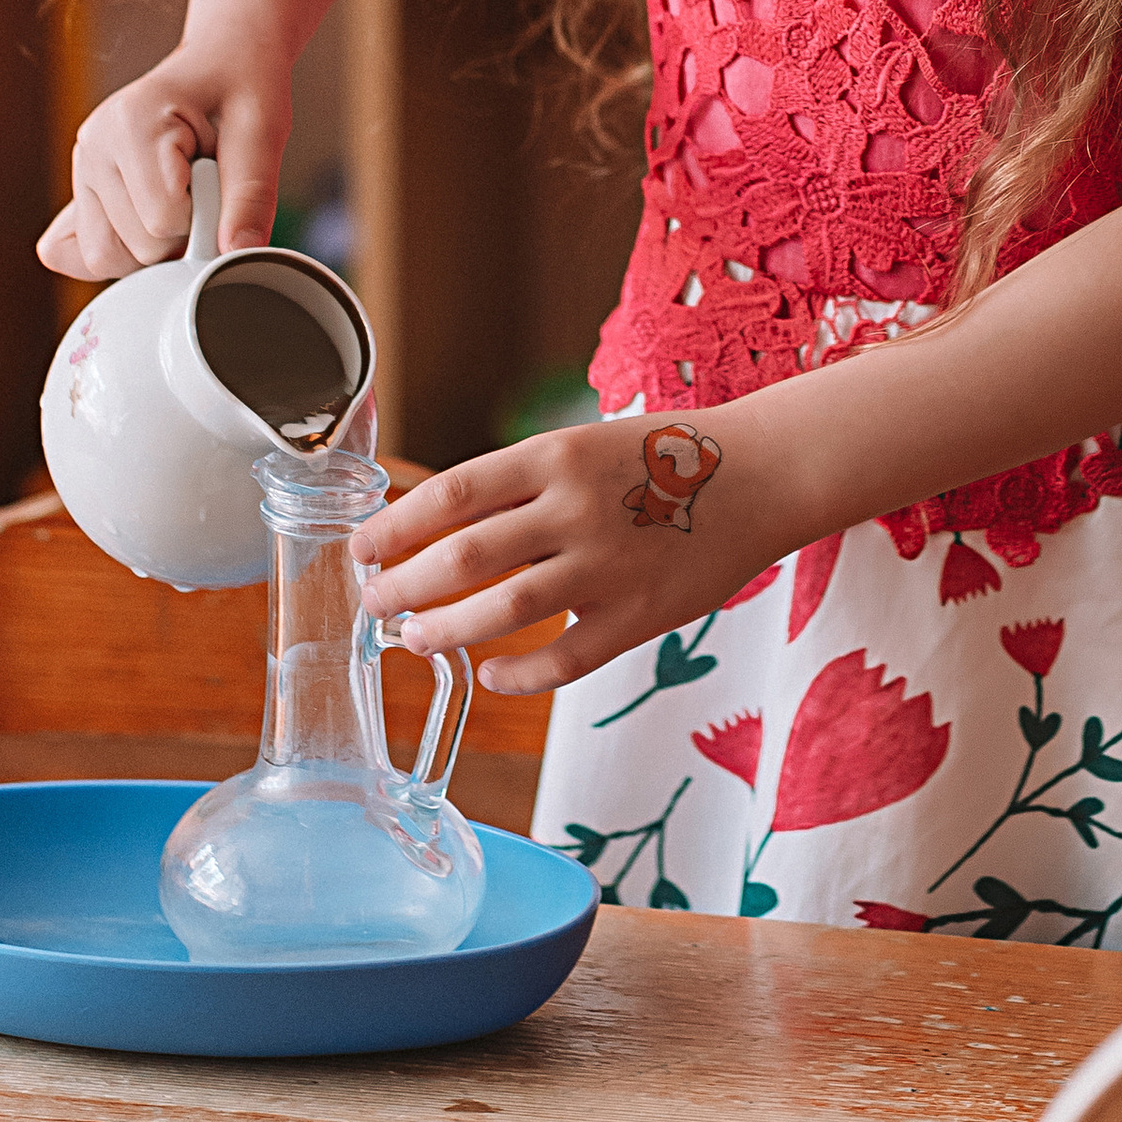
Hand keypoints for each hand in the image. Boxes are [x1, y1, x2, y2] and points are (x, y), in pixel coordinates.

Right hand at [33, 37, 292, 279]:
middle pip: (134, 248)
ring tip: (183, 198)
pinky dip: (122, 253)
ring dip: (154, 247)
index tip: (220, 175)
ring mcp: (81, 167)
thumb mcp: (262, 130)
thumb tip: (241, 253)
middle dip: (182, 235)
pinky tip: (152, 221)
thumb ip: (251, 194)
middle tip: (206, 185)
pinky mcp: (81, 189)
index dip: (207, 216)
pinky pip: (75, 253)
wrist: (223, 58)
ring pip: (104, 258)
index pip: (163, 221)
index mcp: (130, 121)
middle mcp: (93, 144)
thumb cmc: (243, 84)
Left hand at [352, 412, 782, 697]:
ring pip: (503, 613)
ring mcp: (607, 566)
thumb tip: (439, 529)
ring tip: (414, 640)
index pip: (452, 494)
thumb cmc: (662, 458)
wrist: (761, 475)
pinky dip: (516, 676)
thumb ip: (522, 486)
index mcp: (556, 455)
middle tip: (372, 603)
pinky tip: (491, 676)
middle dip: (403, 585)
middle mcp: (575, 508)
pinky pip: (562, 661)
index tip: (360, 548)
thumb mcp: (584, 445)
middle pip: (463, 557)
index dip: (395, 525)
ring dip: (446, 632)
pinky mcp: (638, 616)